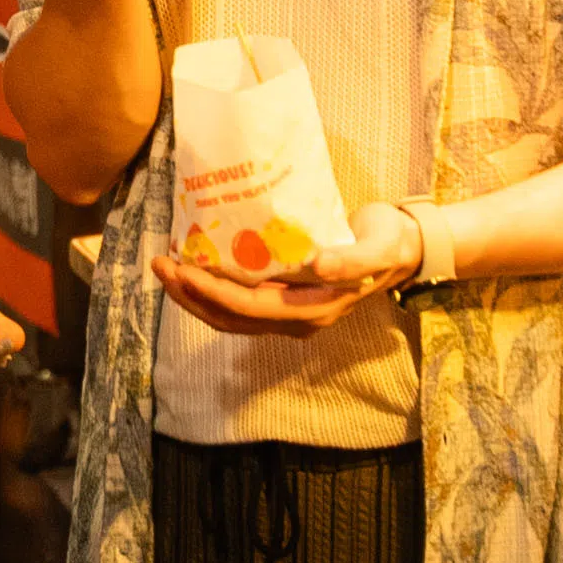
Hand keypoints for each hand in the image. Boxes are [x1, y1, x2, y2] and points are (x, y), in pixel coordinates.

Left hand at [154, 201, 425, 337]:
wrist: (403, 249)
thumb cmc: (388, 243)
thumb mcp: (377, 246)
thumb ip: (352, 260)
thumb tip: (319, 266)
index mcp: (314, 310)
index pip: (252, 308)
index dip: (215, 293)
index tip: (184, 271)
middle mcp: (297, 320)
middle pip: (232, 318)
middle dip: (192, 296)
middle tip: (160, 266)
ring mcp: (290, 314)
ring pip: (231, 316)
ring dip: (196, 297)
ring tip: (167, 269)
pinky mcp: (285, 299)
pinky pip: (240, 304)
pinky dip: (212, 290)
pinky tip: (195, 268)